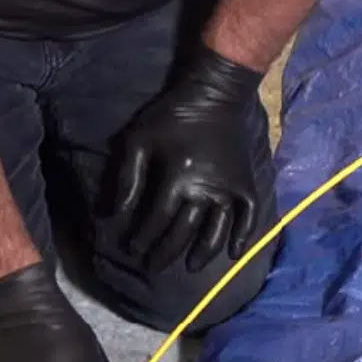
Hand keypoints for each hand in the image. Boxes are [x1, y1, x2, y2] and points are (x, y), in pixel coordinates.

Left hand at [106, 45, 266, 273]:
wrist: (215, 95)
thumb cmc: (172, 116)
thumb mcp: (139, 140)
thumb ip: (127, 178)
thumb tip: (113, 214)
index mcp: (179, 178)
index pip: (158, 220)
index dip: (143, 238)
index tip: (132, 250)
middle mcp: (207, 190)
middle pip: (184, 231)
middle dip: (165, 252)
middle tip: (152, 267)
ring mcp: (230, 188)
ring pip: (216, 230)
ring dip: (203, 252)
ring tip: (191, 267)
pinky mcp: (245, 183)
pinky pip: (249, 215)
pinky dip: (244, 236)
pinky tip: (235, 253)